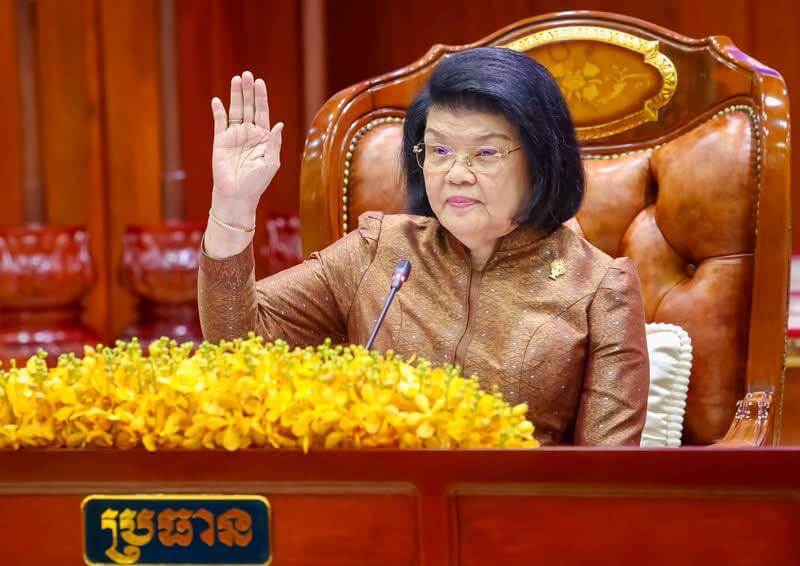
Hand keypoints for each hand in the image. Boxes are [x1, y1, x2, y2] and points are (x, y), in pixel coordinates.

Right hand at [210, 71, 282, 213]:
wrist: (238, 194)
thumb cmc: (257, 182)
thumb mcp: (271, 162)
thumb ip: (274, 142)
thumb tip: (279, 124)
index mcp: (263, 137)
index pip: (263, 112)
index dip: (261, 97)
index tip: (259, 82)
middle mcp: (249, 133)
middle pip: (249, 107)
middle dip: (248, 91)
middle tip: (247, 74)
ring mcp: (234, 136)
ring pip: (235, 110)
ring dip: (235, 95)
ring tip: (236, 79)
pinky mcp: (220, 141)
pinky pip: (219, 122)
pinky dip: (218, 111)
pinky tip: (218, 101)